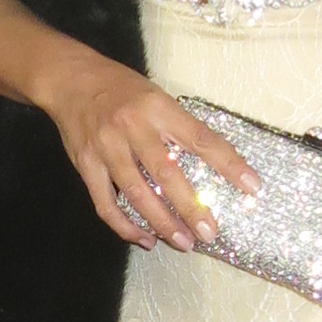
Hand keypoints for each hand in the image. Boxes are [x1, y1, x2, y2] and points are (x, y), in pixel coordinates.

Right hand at [43, 48, 263, 249]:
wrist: (69, 79)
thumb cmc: (121, 88)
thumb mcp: (156, 96)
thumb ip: (178, 127)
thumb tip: (211, 162)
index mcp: (158, 108)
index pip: (201, 139)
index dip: (228, 164)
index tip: (251, 186)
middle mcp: (133, 127)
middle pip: (167, 174)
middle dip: (191, 208)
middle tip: (210, 233)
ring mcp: (107, 148)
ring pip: (137, 194)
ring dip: (162, 223)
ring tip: (183, 242)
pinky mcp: (86, 164)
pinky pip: (106, 203)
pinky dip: (125, 226)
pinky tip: (144, 238)